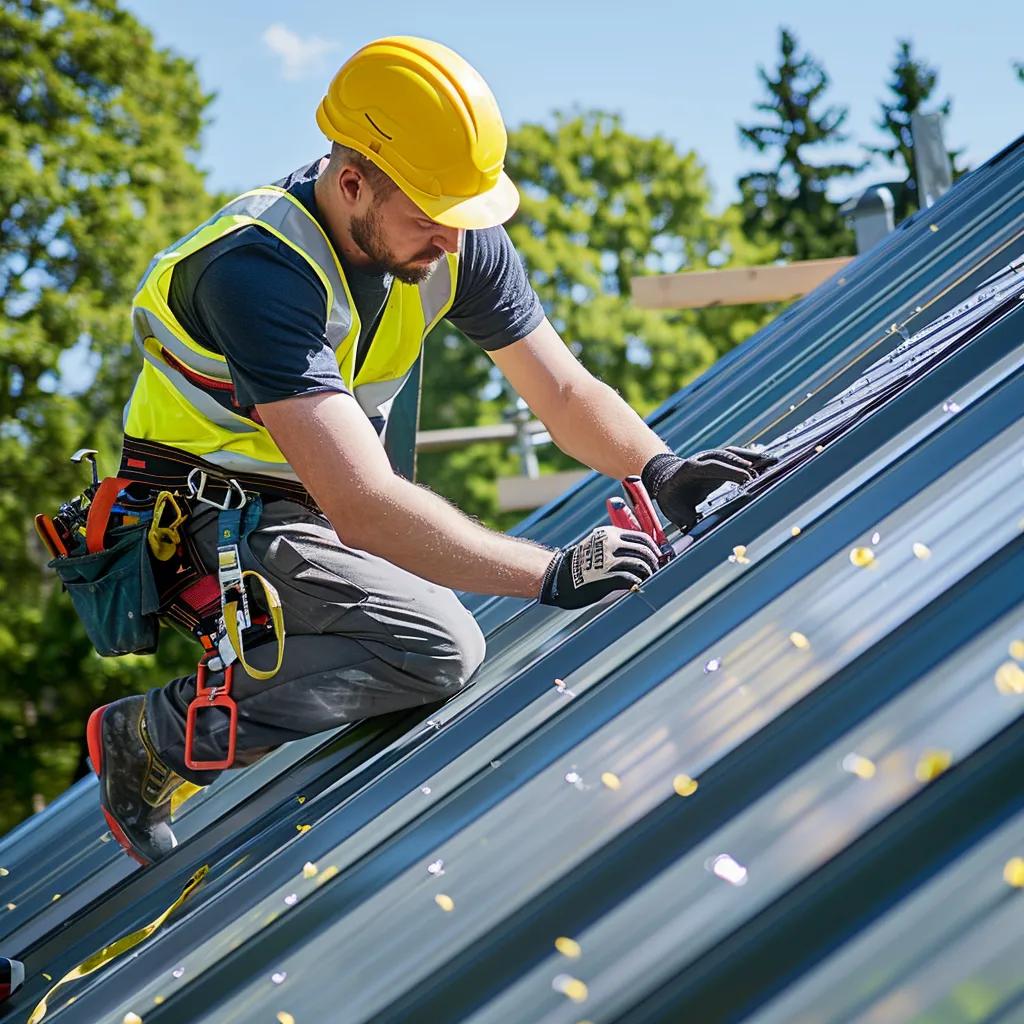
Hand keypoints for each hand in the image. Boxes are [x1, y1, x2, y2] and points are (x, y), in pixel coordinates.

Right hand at [539, 527, 659, 609]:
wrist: (557, 577)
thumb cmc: (579, 564)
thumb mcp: (597, 545)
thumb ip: (616, 546)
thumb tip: (641, 554)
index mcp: (609, 534)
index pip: (641, 537)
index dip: (654, 548)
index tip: (658, 556)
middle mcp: (610, 544)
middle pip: (643, 551)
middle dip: (654, 562)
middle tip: (657, 569)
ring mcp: (608, 561)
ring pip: (640, 565)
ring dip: (648, 573)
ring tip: (648, 579)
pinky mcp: (606, 577)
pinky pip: (631, 579)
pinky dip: (639, 583)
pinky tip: (639, 586)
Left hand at [642, 447, 776, 531]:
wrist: (664, 480)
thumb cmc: (670, 498)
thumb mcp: (675, 512)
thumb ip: (687, 522)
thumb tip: (701, 536)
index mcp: (690, 470)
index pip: (713, 467)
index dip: (730, 471)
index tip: (747, 478)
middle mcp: (702, 459)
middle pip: (725, 457)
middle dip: (744, 464)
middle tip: (765, 473)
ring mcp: (711, 457)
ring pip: (733, 453)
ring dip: (752, 457)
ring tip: (773, 462)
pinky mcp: (719, 460)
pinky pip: (736, 457)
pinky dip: (752, 459)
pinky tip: (768, 462)